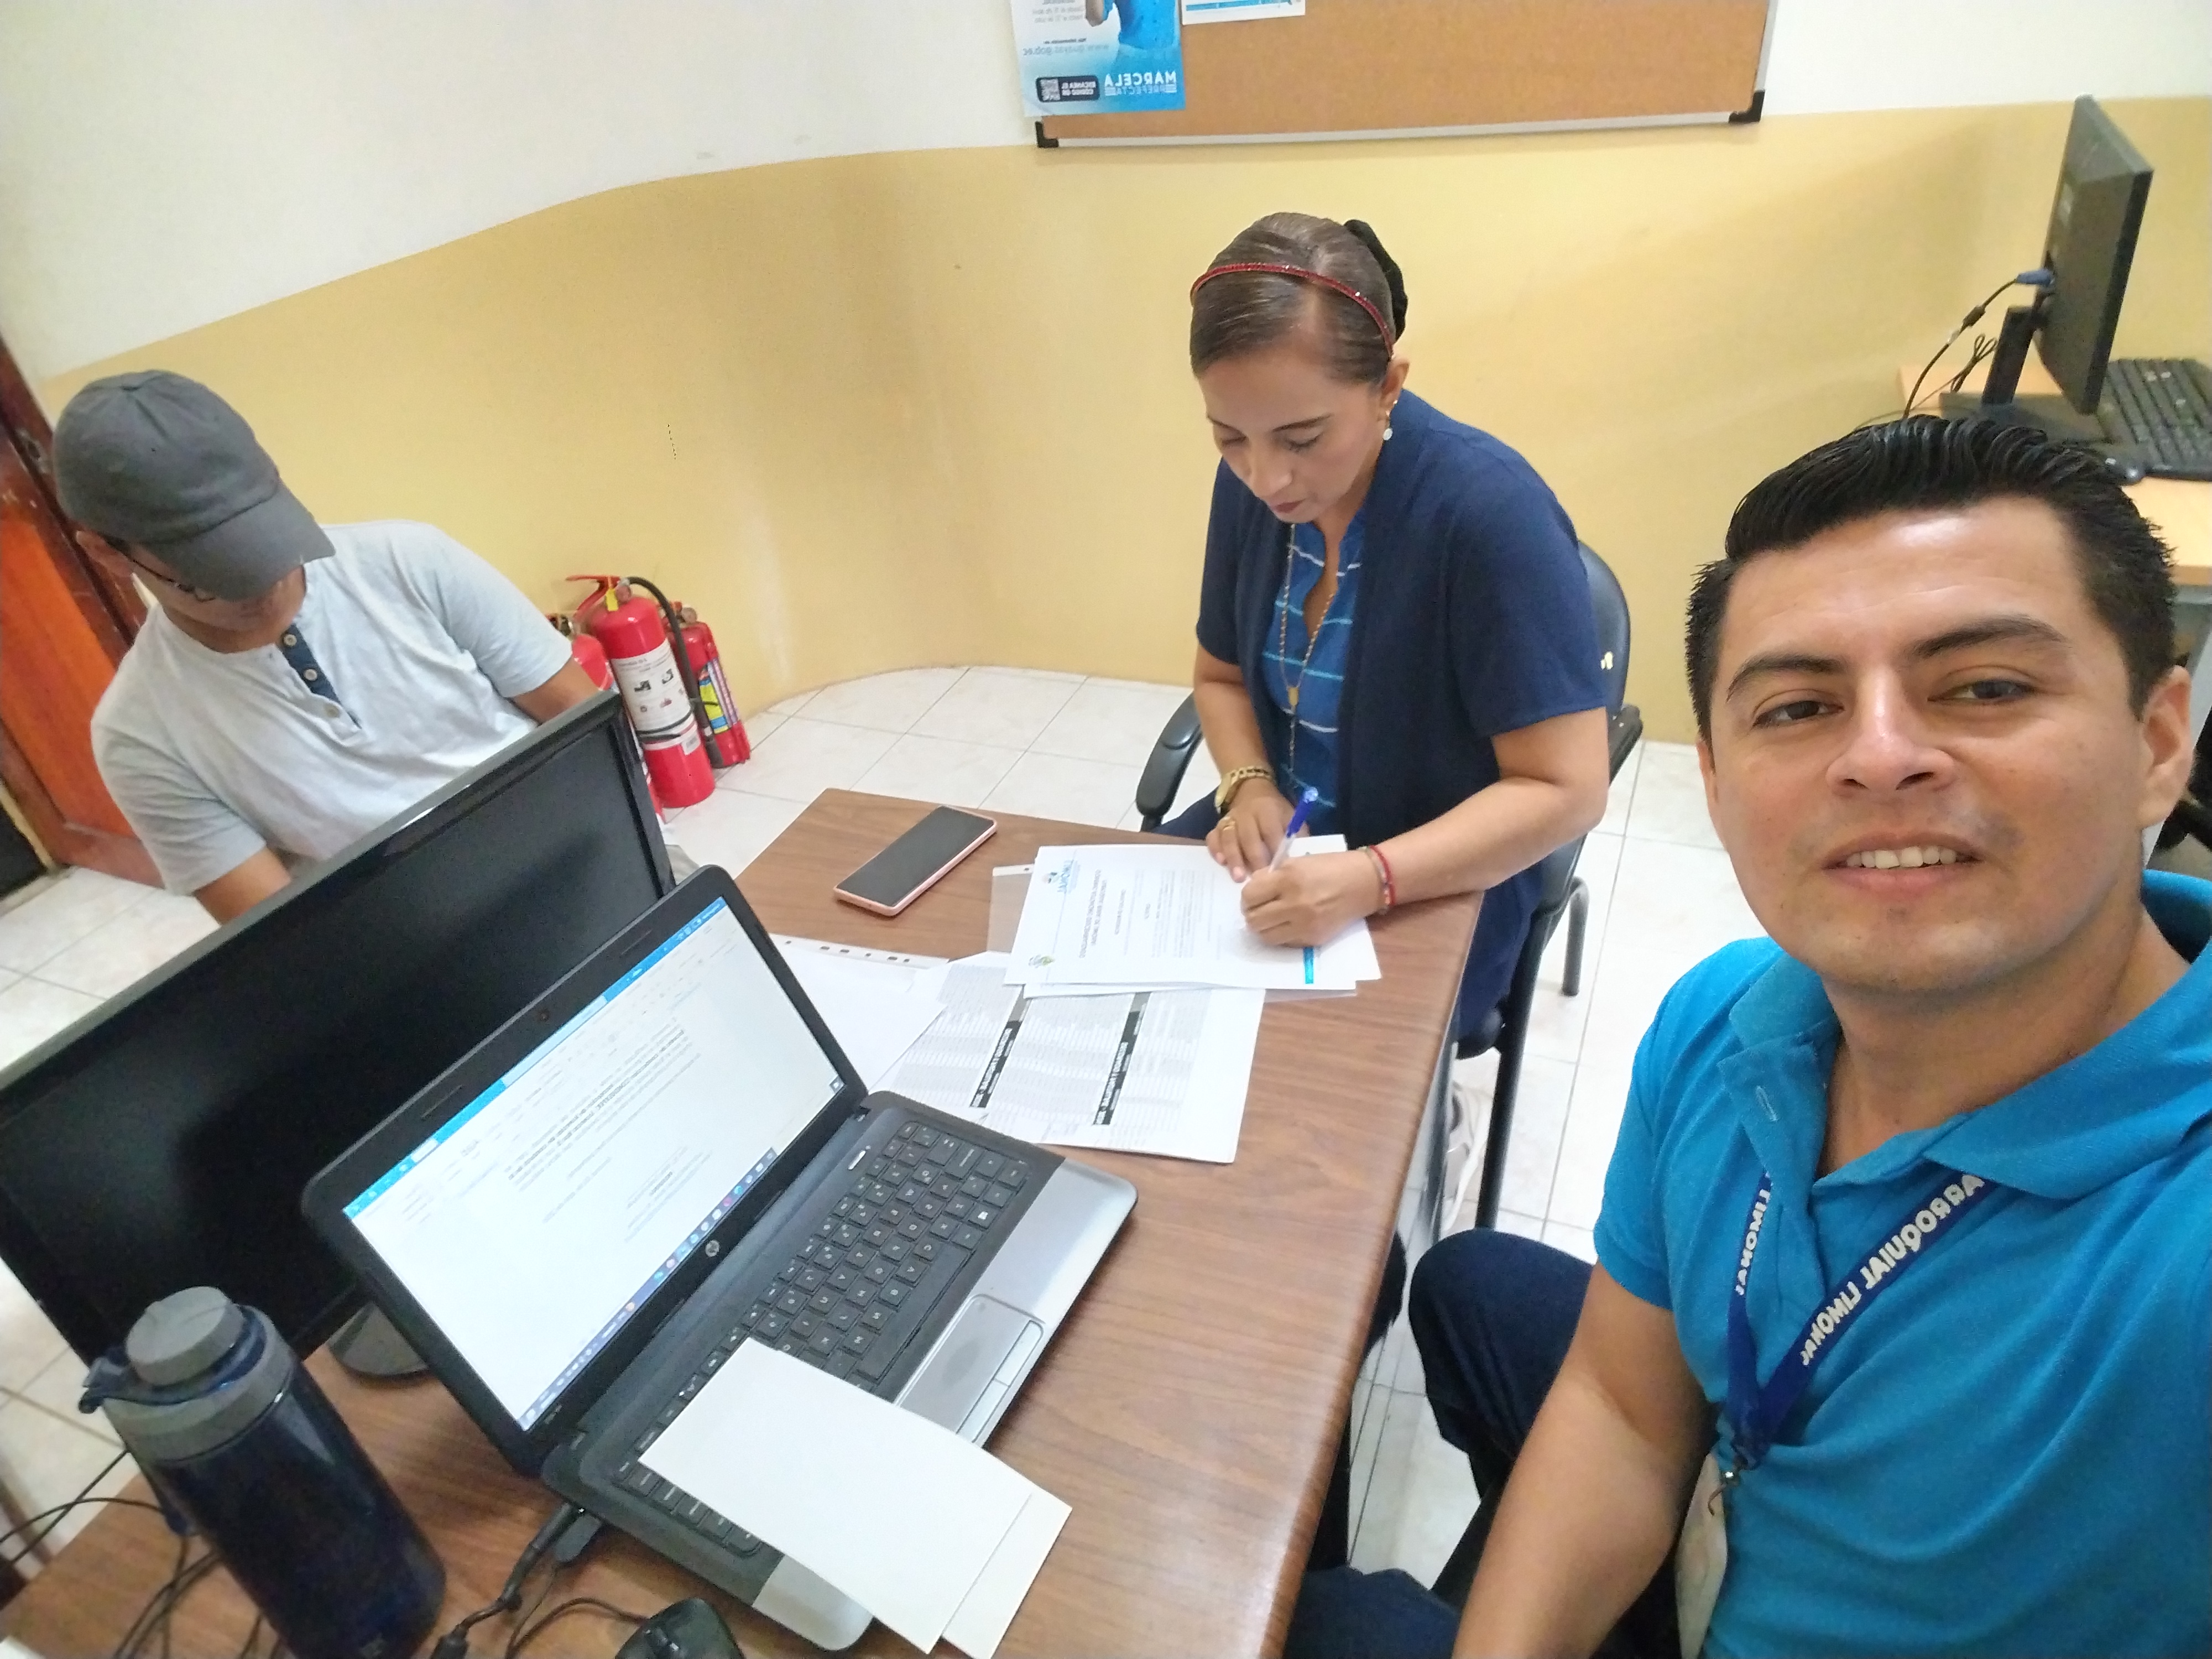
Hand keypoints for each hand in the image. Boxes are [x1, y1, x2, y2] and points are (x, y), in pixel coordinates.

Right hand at [1207, 780, 1292, 880]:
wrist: (1251, 789)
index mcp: (1267, 810)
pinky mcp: (1219, 825)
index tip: (1278, 868)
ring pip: (1229, 838)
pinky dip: (1215, 849)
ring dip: (1234, 858)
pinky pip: (1213, 837)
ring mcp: (1231, 819)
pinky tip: (1221, 862)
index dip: (1274, 850)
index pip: (1270, 831)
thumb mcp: (1290, 815)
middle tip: (1259, 877)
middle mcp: (1247, 813)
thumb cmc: (1275, 810)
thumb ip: (1295, 834)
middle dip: (1254, 858)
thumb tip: (1300, 858)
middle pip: (1248, 836)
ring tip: (1238, 877)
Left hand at [1239, 850, 1383, 945]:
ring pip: (1265, 936)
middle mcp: (1294, 904)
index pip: (1249, 896)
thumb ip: (1271, 875)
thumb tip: (1252, 888)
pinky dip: (1282, 934)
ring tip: (1271, 918)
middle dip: (1252, 914)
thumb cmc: (1330, 867)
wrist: (1364, 883)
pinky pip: (1285, 942)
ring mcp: (1304, 925)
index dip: (1247, 897)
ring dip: (1264, 928)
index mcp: (1288, 879)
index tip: (1253, 895)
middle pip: (1253, 920)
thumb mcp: (1297, 862)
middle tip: (1259, 908)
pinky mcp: (1313, 939)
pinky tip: (1289, 923)